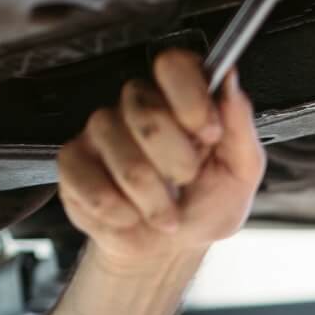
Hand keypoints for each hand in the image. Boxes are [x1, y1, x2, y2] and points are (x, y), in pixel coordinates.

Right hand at [55, 49, 263, 273]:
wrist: (168, 249)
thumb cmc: (205, 206)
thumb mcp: (240, 172)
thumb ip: (240, 127)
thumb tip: (229, 81)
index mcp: (179, 98)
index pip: (173, 65)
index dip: (191, 98)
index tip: (209, 132)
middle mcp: (136, 106)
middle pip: (147, 113)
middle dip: (177, 163)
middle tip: (186, 181)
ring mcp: (100, 133)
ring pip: (125, 160)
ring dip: (154, 200)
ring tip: (164, 211)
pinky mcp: (73, 164)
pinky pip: (93, 187)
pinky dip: (121, 214)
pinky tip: (132, 215)